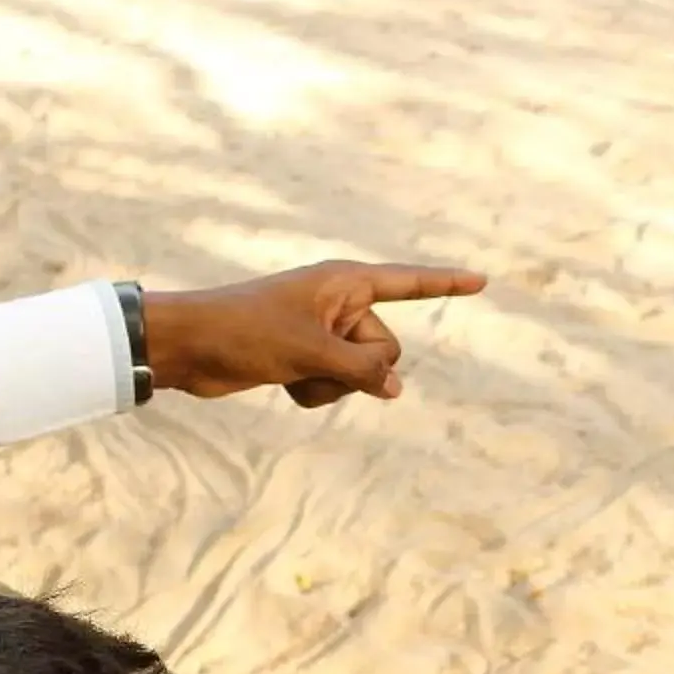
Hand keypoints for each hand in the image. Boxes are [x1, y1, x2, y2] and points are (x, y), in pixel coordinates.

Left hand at [140, 263, 484, 406]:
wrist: (190, 346)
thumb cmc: (246, 331)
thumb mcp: (312, 352)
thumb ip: (362, 370)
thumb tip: (395, 388)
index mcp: (346, 283)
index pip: (409, 283)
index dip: (447, 284)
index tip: (483, 281)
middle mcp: (340, 304)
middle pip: (385, 349)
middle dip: (360, 367)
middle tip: (316, 360)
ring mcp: (324, 333)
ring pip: (361, 374)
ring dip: (333, 385)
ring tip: (294, 373)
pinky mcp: (307, 358)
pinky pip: (336, 385)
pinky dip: (316, 392)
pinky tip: (284, 383)